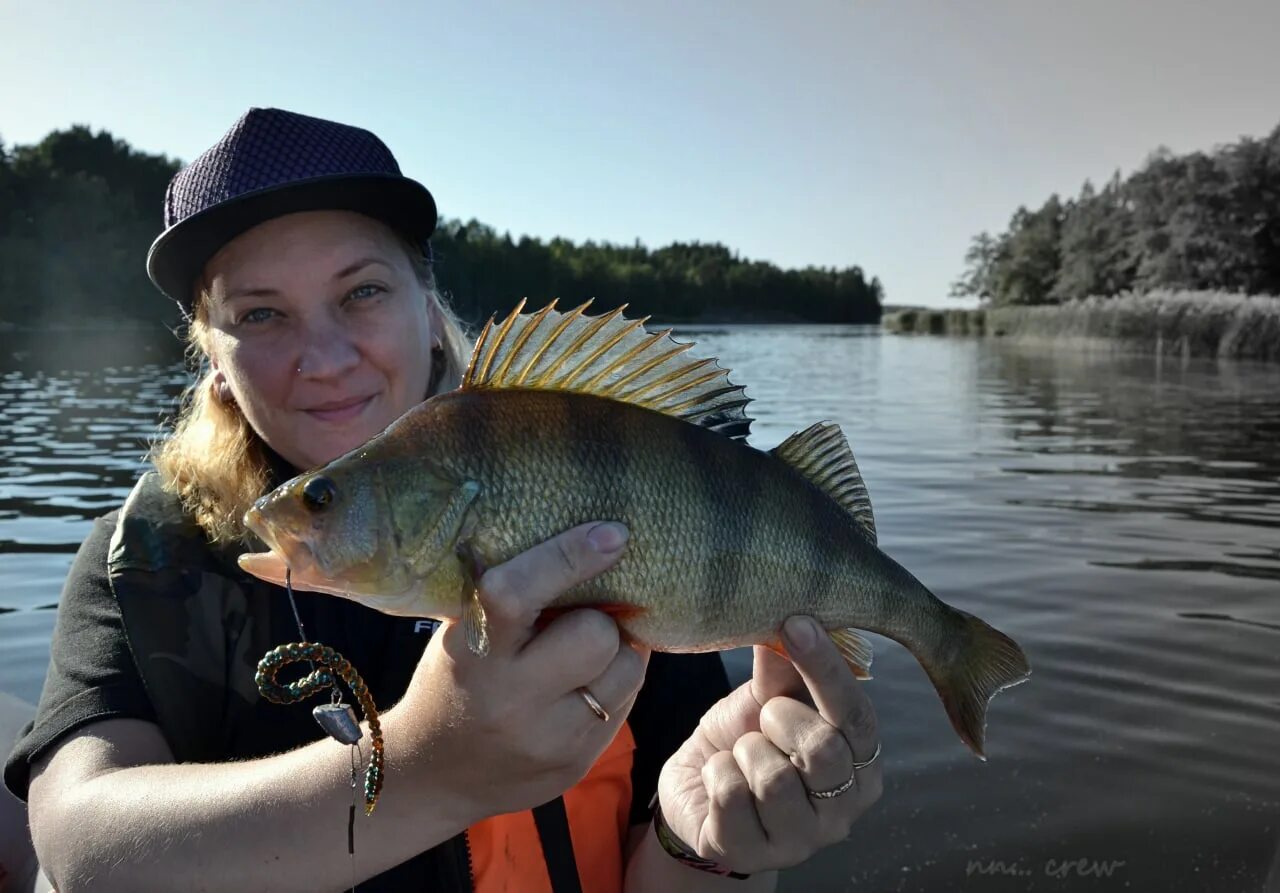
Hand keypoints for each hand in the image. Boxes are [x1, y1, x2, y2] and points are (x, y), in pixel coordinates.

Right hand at [387, 521, 650, 820]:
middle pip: (595, 634)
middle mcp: (510, 700)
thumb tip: (586, 542)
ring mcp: (548, 739)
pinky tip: (584, 687)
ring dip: (616, 652)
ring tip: (584, 656)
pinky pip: (627, 703)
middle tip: (582, 618)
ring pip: (627, 668)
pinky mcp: (577, 763)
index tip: (610, 534)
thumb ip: (511, 596)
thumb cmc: (454, 683)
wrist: (434, 779)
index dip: (568, 557)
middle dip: (598, 619)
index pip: (516, 595)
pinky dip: (615, 685)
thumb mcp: (463, 633)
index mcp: (473, 654)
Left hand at [657, 616, 881, 874]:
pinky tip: (719, 774)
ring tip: (740, 750)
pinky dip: (716, 771)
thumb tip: (788, 609)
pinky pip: (731, 797)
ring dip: (744, 749)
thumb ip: (784, 665)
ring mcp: (801, 840)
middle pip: (823, 749)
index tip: (796, 622)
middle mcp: (844, 809)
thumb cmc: (747, 735)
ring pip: (774, 778)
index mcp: (861, 763)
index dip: (827, 668)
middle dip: (779, 717)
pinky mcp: (751, 855)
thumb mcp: (768, 695)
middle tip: (763, 715)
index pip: (858, 716)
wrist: (698, 784)